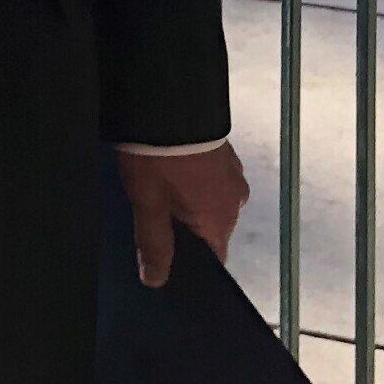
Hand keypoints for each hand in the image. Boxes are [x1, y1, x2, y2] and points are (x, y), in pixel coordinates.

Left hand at [117, 142, 249, 286]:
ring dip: (186, 199)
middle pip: (209, 228)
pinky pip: (209, 177)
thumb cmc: (158, 159)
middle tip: (150, 220)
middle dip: (183, 227)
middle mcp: (236, 202)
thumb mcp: (147, 203)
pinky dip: (192, 179)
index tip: (164, 261)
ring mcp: (233, 174)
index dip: (189, 263)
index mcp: (220, 221)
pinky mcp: (224, 151)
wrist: (168, 101)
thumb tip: (156, 282)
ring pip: (208, 200)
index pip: (212, 259)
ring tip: (155, 191)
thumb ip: (153, 243)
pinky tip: (169, 170)